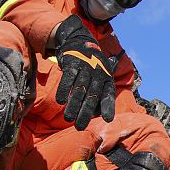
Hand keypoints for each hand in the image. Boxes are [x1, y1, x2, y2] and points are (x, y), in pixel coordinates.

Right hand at [54, 15, 115, 129]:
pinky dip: (64, 90)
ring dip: (74, 105)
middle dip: (86, 112)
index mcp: (107, 79)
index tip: (107, 119)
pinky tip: (61, 101)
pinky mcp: (72, 64)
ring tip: (69, 119)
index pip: (108, 95)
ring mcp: (85, 68)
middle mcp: (98, 74)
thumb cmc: (92, 67)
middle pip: (92, 96)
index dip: (108, 107)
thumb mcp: (101, 78)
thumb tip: (97, 115)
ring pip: (80, 90)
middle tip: (79, 126)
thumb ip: (100, 95)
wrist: (79, 42)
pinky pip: (68, 79)